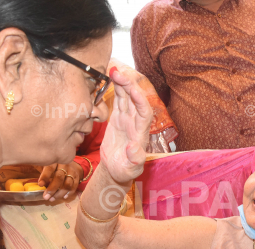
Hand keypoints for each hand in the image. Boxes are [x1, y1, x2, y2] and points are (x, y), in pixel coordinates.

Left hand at [39, 162, 83, 200]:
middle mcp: (64, 165)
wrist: (69, 160)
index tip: (40, 184)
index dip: (45, 176)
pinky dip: (69, 193)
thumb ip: (38, 166)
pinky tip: (63, 197)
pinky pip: (74, 186)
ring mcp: (72, 171)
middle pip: (59, 178)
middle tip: (46, 197)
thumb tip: (23, 166)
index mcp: (54, 160)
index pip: (49, 168)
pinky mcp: (77, 177)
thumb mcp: (45, 162)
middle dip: (52, 189)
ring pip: (67, 184)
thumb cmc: (52, 163)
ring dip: (59, 193)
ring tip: (52, 199)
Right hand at [100, 68, 152, 183]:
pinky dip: (115, 89)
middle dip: (129, 84)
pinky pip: (118, 100)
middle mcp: (136, 123)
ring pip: (127, 97)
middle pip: (135, 99)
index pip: (144, 112)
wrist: (116, 170)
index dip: (140, 99)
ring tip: (112, 70)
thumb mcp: (131, 169)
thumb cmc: (126, 171)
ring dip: (121, 83)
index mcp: (141, 133)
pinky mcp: (118, 118)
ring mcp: (127, 119)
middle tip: (117, 72)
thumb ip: (135, 160)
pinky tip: (110, 78)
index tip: (132, 89)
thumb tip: (135, 148)